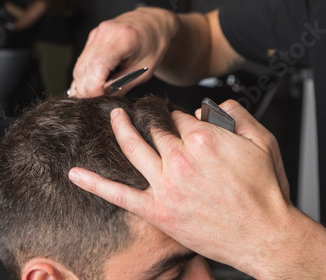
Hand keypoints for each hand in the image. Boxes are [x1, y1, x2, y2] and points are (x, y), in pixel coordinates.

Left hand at [68, 100, 325, 277]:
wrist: (266, 235)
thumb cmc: (265, 192)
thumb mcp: (263, 142)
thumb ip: (238, 115)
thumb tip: (215, 106)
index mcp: (203, 139)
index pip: (179, 117)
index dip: (178, 118)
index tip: (178, 122)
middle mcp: (180, 158)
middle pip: (156, 130)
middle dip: (152, 122)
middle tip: (145, 116)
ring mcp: (165, 184)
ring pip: (133, 148)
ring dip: (120, 129)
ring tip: (114, 117)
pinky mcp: (157, 209)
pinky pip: (119, 194)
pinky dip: (94, 183)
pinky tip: (75, 173)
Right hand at [69, 7, 177, 96]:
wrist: (153, 23)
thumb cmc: (153, 45)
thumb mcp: (144, 70)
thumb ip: (123, 85)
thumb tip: (103, 98)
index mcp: (123, 38)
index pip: (97, 65)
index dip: (94, 87)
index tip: (98, 100)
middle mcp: (105, 33)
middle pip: (83, 67)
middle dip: (86, 90)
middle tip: (95, 104)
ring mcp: (96, 34)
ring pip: (79, 66)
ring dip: (82, 84)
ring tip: (94, 96)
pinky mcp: (92, 38)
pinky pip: (81, 61)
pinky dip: (84, 76)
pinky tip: (92, 85)